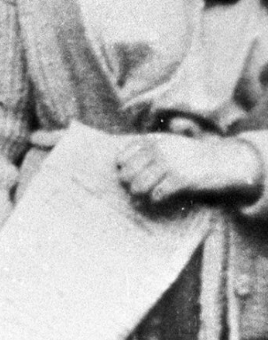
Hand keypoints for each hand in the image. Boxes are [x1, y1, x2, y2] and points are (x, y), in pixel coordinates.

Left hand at [117, 133, 264, 205]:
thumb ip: (145, 152)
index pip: (121, 158)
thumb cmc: (188, 155)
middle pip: (126, 174)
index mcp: (152, 140)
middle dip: (130, 184)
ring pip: (138, 186)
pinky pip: (157, 195)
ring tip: (145, 195)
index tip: (130, 175)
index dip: (123, 170)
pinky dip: (156, 199)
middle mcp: (158, 150)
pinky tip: (160, 197)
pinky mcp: (180, 179)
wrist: (222, 160)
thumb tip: (117, 171)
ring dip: (140, 194)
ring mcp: (169, 164)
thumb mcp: (166, 145)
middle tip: (137, 188)